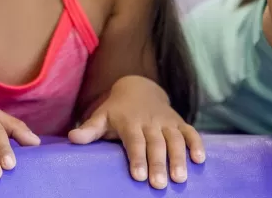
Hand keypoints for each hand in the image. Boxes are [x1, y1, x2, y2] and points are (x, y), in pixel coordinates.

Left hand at [68, 75, 204, 188]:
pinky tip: (200, 160)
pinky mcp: (179, 122)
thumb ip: (88, 129)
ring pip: (175, 139)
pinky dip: (196, 144)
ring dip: (179, 158)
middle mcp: (150, 121)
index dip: (137, 158)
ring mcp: (167, 122)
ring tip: (180, 178)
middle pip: (156, 144)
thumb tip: (71, 138)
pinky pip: (191, 132)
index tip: (139, 176)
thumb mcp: (101, 116)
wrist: (138, 87)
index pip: (134, 141)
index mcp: (130, 122)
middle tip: (159, 185)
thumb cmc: (116, 110)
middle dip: (158, 164)